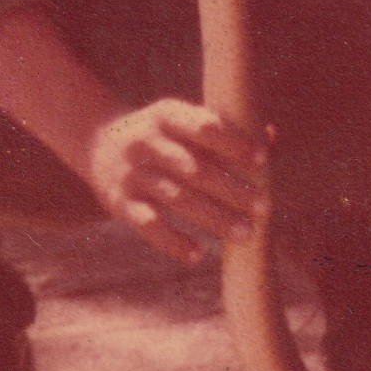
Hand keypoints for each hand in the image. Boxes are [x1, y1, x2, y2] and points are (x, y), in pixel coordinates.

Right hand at [87, 97, 268, 263]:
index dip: (233, 142)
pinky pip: (149, 225)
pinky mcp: (120, 203)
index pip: (203, 127)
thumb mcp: (182, 121)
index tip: (262, 159)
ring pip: (177, 199)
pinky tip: (199, 255)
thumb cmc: (162, 135)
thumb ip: (225, 131)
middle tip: (265, 207)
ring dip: (214, 218)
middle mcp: (146, 142)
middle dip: (232, 189)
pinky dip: (173, 242)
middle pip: (195, 169)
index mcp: (166, 115)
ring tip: (245, 234)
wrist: (97, 142)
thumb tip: (273, 139)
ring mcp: (132, 174)